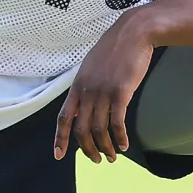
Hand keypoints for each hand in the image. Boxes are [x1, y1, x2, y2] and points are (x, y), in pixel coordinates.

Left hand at [54, 15, 153, 163]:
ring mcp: (103, 93)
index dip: (60, 138)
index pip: (64, 117)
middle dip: (88, 148)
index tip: (59, 155)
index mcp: (78, 86)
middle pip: (82, 129)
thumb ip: (87, 83)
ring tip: (112, 156)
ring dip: (105, 147)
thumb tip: (86, 100)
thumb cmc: (116, 47)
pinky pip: (117, 123)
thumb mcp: (92, 65)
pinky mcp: (121, 93)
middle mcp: (87, 92)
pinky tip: (125, 144)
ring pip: (99, 129)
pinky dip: (120, 137)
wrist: (134, 33)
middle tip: (97, 159)